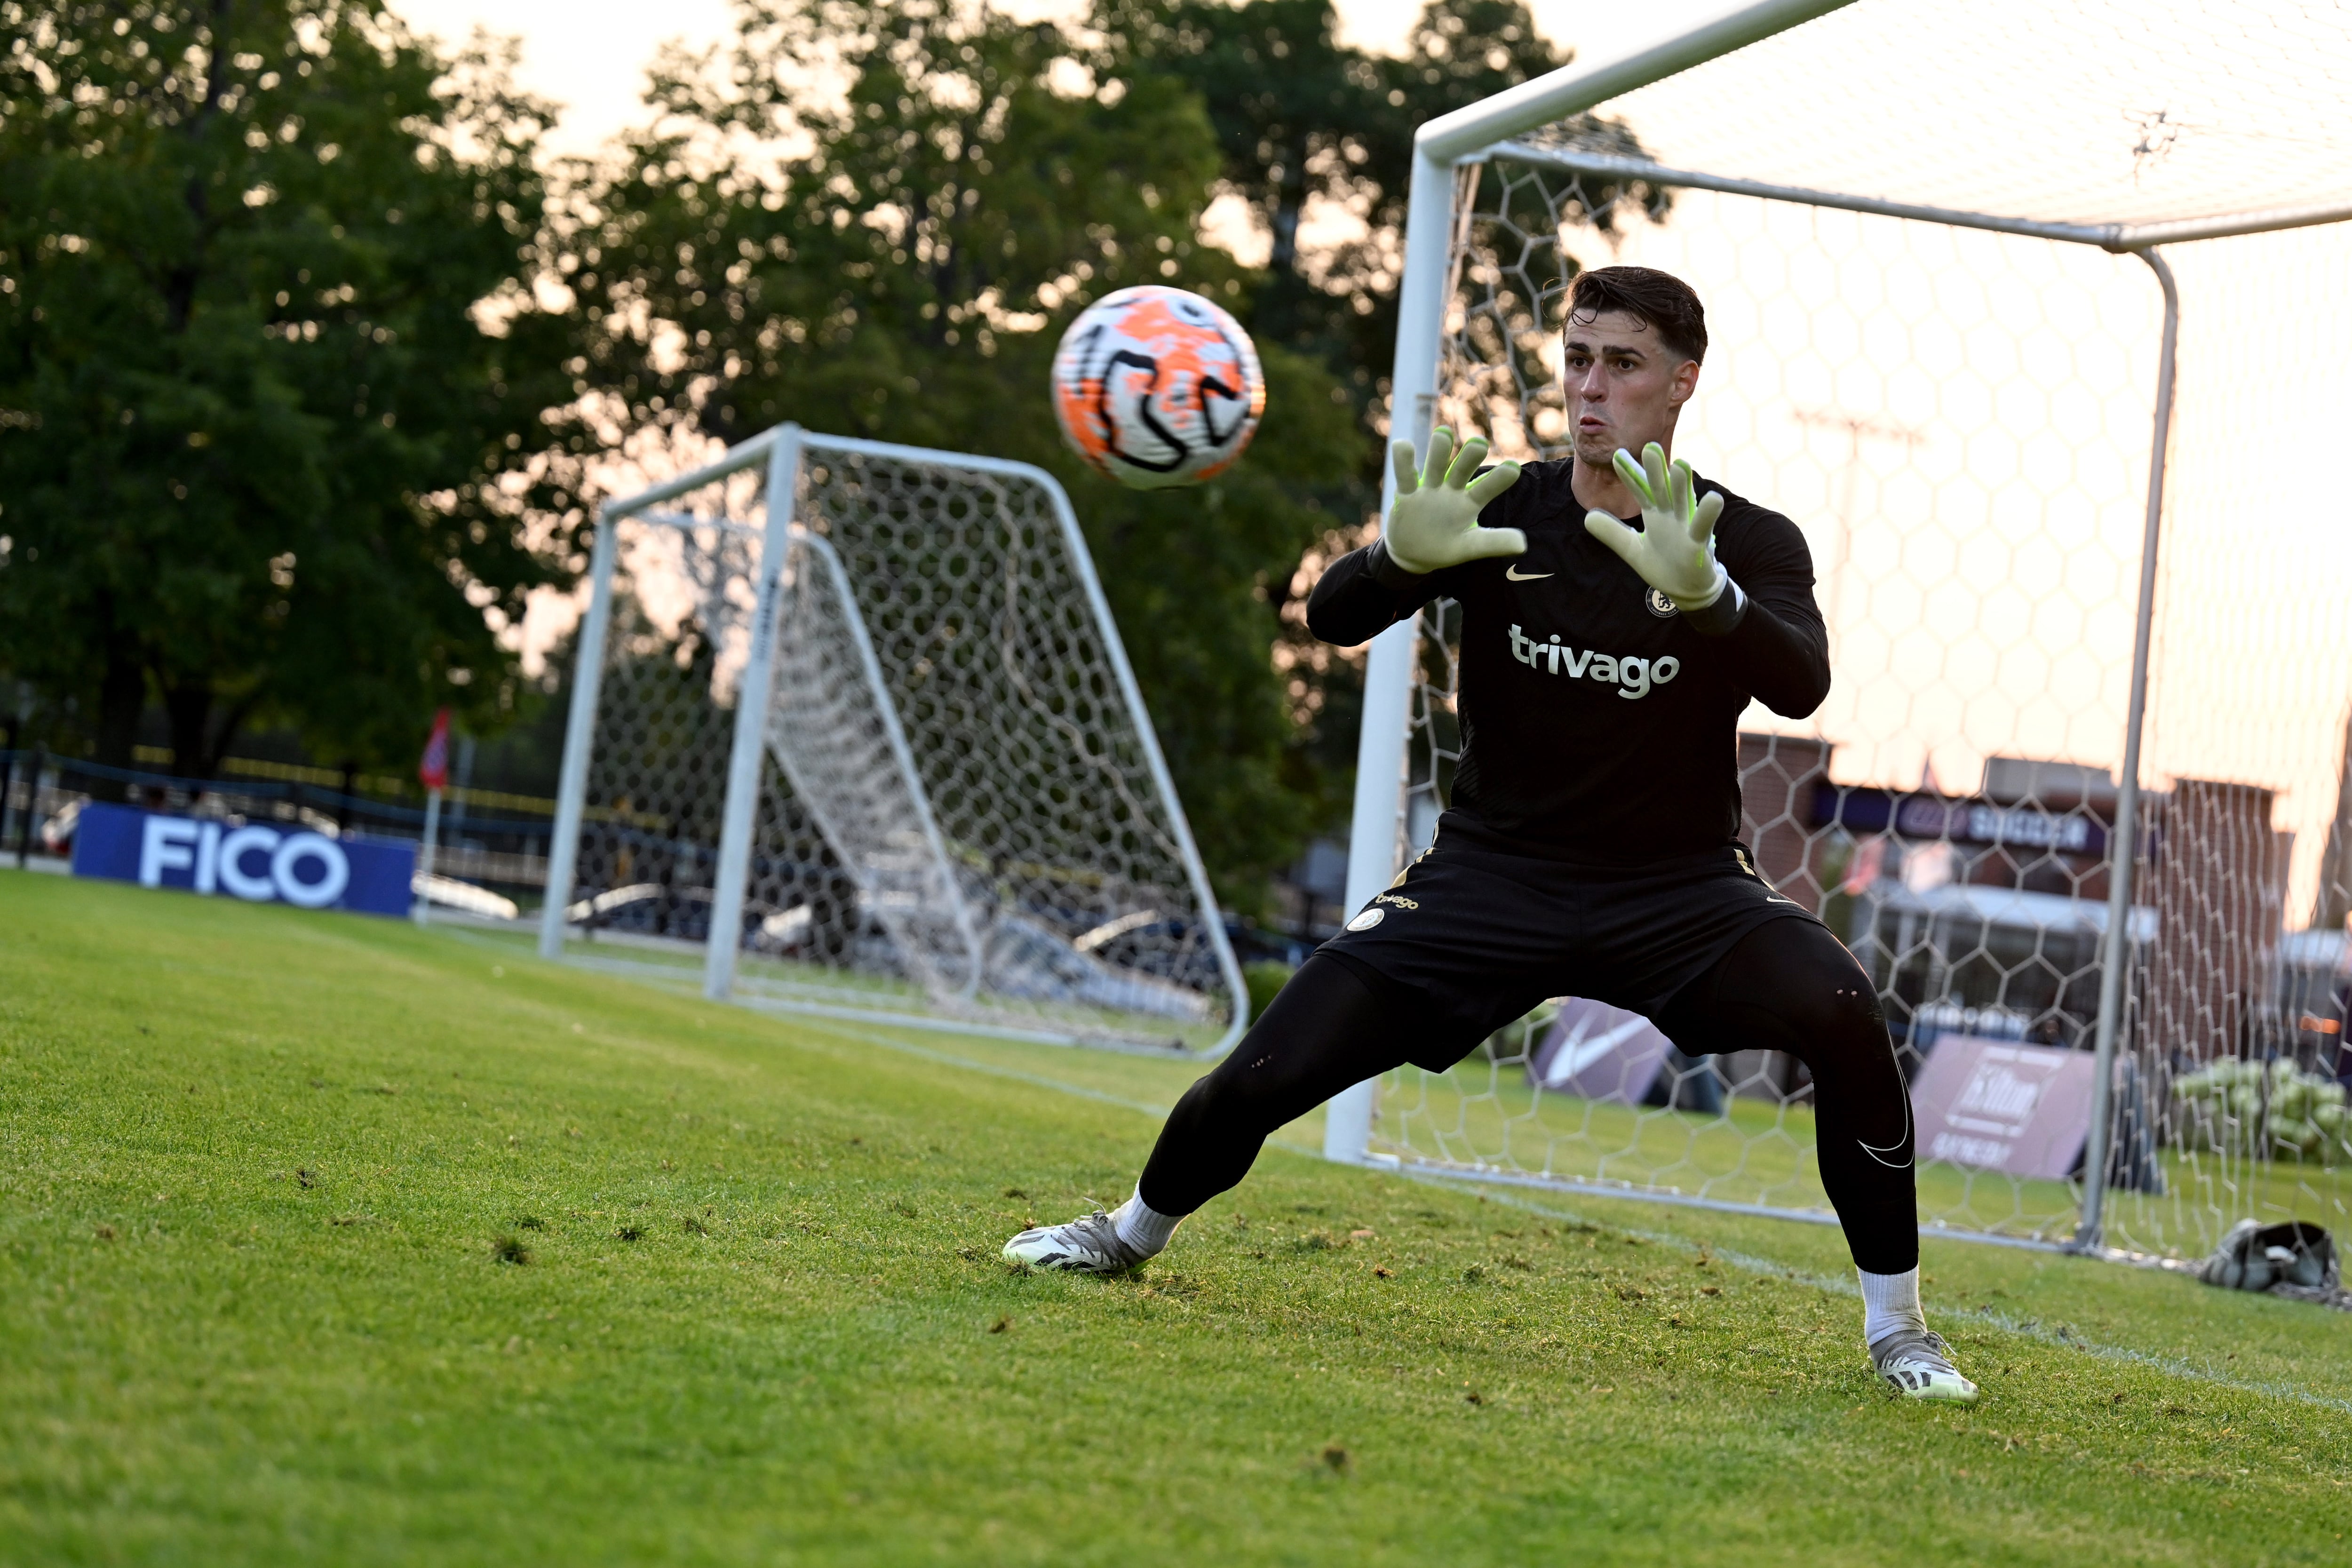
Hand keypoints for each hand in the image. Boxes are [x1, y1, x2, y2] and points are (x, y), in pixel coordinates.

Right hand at [1382, 427, 1524, 574]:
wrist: (1414, 554)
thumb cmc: (1447, 546)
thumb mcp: (1471, 547)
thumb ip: (1494, 542)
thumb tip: (1523, 545)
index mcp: (1471, 501)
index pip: (1487, 488)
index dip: (1499, 478)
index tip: (1513, 468)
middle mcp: (1452, 489)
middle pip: (1462, 469)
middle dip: (1470, 456)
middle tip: (1479, 444)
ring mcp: (1429, 489)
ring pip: (1434, 465)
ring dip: (1439, 450)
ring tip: (1443, 434)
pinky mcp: (1406, 494)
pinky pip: (1405, 475)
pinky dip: (1403, 460)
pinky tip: (1403, 444)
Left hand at [1582, 443, 1726, 609]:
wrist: (1687, 589)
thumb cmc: (1663, 564)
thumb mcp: (1632, 549)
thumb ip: (1613, 532)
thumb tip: (1587, 516)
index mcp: (1655, 513)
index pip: (1640, 490)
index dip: (1630, 474)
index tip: (1617, 455)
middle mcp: (1671, 515)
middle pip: (1661, 489)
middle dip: (1656, 470)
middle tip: (1649, 446)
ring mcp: (1685, 526)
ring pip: (1684, 502)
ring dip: (1682, 484)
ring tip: (1679, 463)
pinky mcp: (1699, 543)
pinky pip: (1703, 526)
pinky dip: (1708, 513)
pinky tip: (1713, 498)